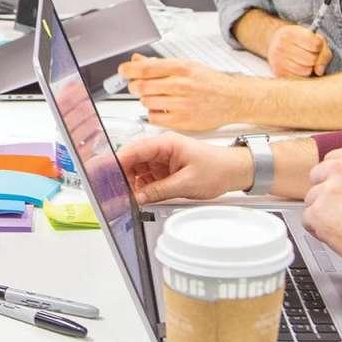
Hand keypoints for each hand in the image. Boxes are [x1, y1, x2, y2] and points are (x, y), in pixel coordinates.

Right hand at [115, 132, 251, 203]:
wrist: (236, 171)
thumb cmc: (218, 168)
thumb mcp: (186, 183)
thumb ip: (158, 191)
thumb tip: (137, 197)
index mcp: (165, 143)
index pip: (133, 150)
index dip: (116, 163)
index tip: (105, 176)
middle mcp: (161, 148)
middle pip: (132, 160)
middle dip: (123, 177)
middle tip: (118, 194)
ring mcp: (163, 158)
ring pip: (138, 170)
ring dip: (133, 184)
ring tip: (131, 198)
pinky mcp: (166, 169)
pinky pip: (148, 177)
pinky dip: (143, 187)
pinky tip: (142, 197)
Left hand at [117, 54, 249, 131]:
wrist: (233, 100)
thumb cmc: (210, 82)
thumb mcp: (186, 66)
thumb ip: (160, 64)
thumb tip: (136, 60)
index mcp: (182, 68)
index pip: (146, 68)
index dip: (129, 70)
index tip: (123, 71)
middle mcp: (182, 85)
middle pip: (142, 86)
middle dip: (133, 86)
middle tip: (135, 85)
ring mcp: (182, 105)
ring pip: (146, 102)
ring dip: (144, 99)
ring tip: (154, 96)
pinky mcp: (183, 122)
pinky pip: (154, 118)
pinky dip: (152, 113)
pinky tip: (161, 108)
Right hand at [266, 24, 330, 77]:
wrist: (275, 44)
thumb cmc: (298, 41)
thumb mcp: (312, 38)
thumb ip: (323, 52)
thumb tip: (319, 71)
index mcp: (290, 33)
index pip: (316, 44)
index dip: (319, 46)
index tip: (314, 45)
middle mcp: (281, 46)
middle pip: (312, 59)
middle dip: (314, 59)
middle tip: (308, 54)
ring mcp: (278, 60)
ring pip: (306, 71)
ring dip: (309, 68)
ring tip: (303, 61)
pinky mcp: (278, 72)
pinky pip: (299, 78)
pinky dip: (302, 75)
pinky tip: (297, 67)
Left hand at [300, 147, 341, 303]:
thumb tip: (341, 177)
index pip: (330, 159)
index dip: (333, 177)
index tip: (338, 189)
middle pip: (316, 177)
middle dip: (325, 194)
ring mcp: (328, 190)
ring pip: (311, 200)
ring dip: (323, 213)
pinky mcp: (318, 212)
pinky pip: (307, 220)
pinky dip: (319, 230)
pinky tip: (339, 233)